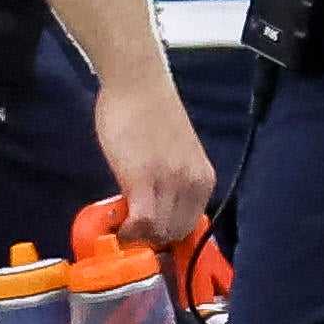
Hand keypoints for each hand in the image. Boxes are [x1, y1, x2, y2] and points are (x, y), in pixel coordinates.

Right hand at [94, 67, 215, 248]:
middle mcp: (193, 184)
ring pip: (159, 231)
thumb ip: (174, 182)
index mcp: (204, 179)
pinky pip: (141, 222)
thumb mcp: (177, 156)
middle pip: (176, 232)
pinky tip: (119, 226)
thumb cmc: (152, 113)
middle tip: (132, 231)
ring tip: (124, 226)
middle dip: (154, 238)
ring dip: (140, 235)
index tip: (149, 234)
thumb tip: (159, 208)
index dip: (168, 234)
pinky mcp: (142, 180)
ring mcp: (169, 183)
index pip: (190, 224)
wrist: (138, 85)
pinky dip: (130, 231)